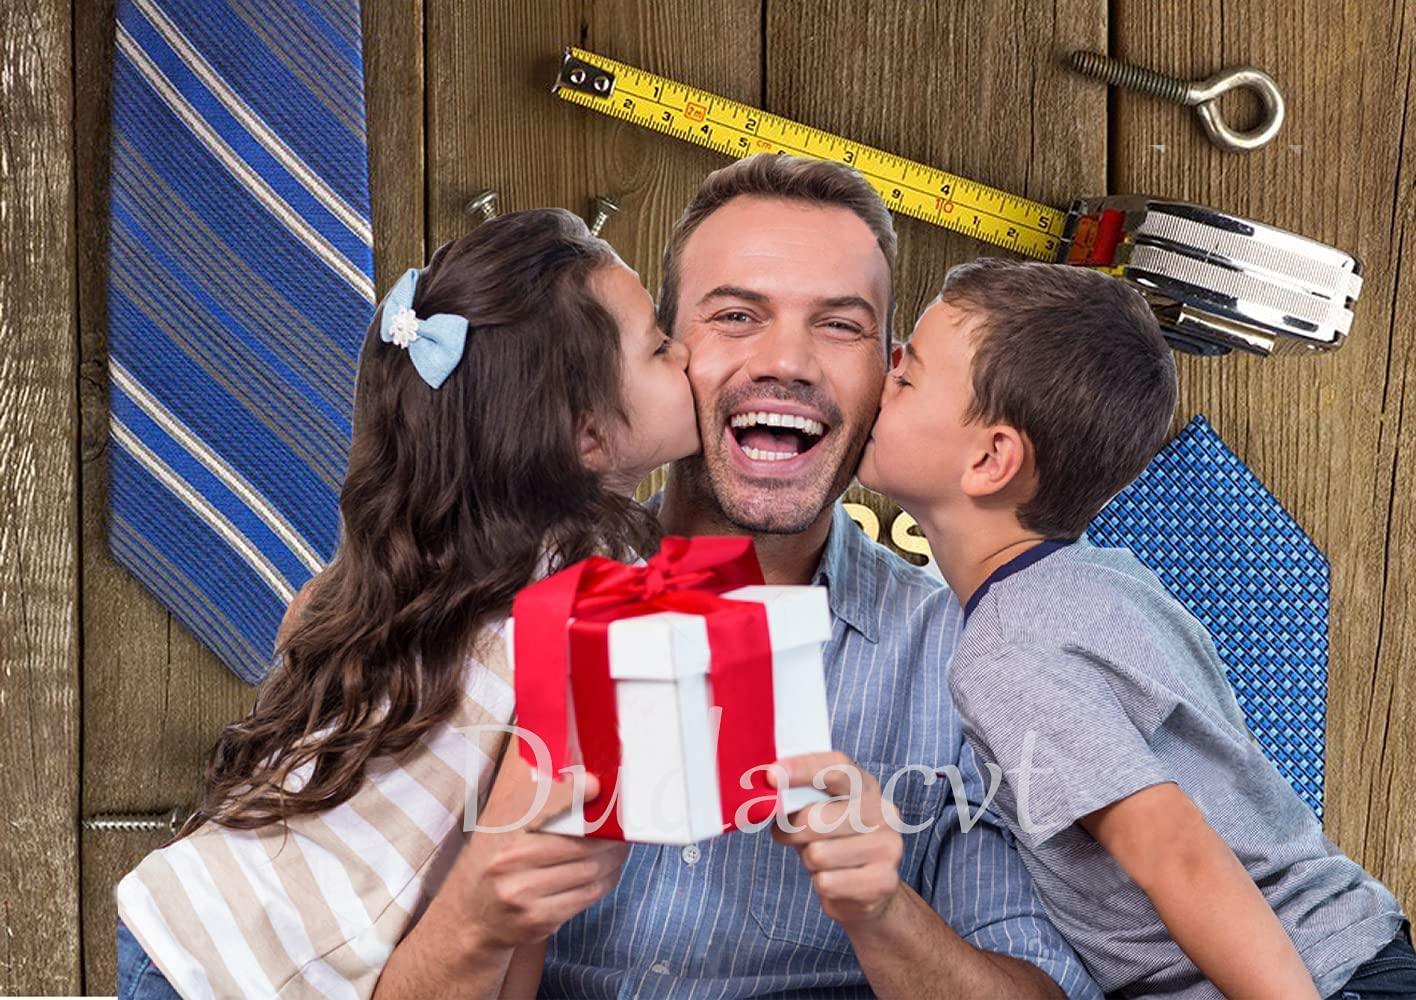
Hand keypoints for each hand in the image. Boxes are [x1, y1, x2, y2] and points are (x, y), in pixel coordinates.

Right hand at [446, 736, 628, 953]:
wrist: (468, 915)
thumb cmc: (491, 854)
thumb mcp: (498, 813)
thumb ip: (525, 779)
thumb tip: (550, 733)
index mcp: (500, 829)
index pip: (542, 806)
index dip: (572, 795)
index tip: (594, 786)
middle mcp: (508, 862)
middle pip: (578, 843)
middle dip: (608, 833)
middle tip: (623, 821)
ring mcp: (523, 896)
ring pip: (589, 869)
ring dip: (613, 856)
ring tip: (619, 844)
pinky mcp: (539, 921)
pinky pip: (587, 896)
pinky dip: (605, 880)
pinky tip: (607, 869)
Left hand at [769, 751, 904, 926]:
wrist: (872, 888)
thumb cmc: (834, 842)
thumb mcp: (820, 812)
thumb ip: (801, 799)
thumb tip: (768, 794)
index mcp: (866, 786)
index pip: (837, 768)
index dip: (803, 768)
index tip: (772, 775)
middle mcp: (882, 812)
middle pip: (817, 818)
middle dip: (791, 831)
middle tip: (783, 834)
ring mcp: (887, 846)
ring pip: (818, 854)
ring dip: (808, 861)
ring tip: (821, 861)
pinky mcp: (884, 880)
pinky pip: (827, 883)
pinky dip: (821, 885)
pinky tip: (836, 881)